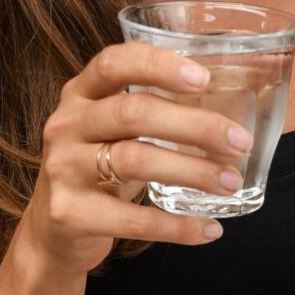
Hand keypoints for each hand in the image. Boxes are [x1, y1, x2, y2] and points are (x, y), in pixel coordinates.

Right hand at [16, 42, 253, 275]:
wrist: (54, 231)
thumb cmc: (101, 168)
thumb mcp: (116, 131)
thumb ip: (156, 111)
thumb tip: (233, 111)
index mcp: (81, 94)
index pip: (114, 63)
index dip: (159, 66)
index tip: (204, 79)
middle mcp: (66, 125)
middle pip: (133, 113)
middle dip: (196, 125)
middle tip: (240, 141)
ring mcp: (63, 169)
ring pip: (135, 161)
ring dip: (193, 171)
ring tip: (230, 181)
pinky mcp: (68, 214)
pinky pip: (132, 219)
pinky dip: (177, 226)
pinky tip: (210, 229)